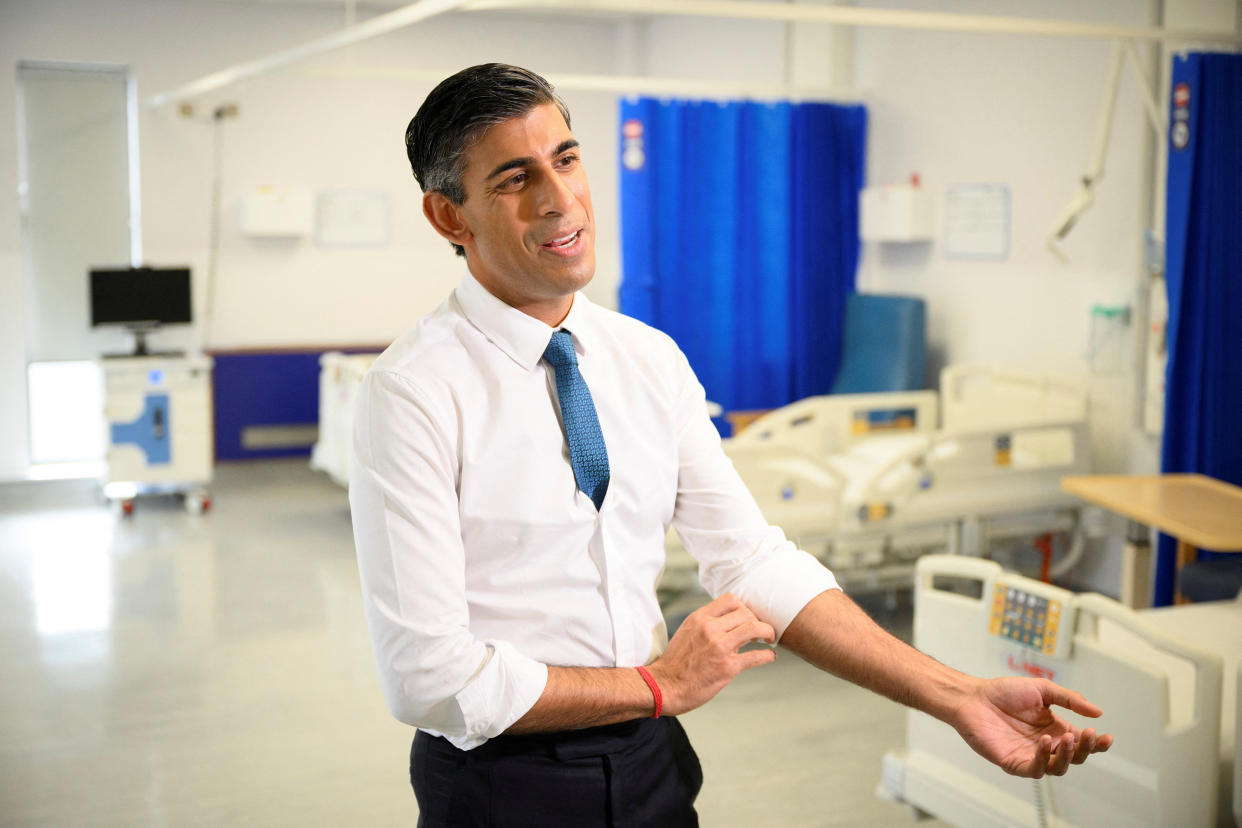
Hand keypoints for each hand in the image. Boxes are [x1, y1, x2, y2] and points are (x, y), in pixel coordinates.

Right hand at [648, 593, 775, 715]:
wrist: (664, 686)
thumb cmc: (675, 662)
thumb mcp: (686, 632)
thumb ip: (705, 623)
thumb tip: (728, 621)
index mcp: (699, 618)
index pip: (730, 599)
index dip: (744, 607)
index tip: (747, 618)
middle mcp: (709, 629)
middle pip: (746, 613)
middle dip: (757, 621)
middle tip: (759, 632)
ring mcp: (719, 647)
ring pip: (754, 628)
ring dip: (767, 632)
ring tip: (769, 638)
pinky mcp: (727, 667)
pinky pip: (756, 656)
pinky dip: (767, 655)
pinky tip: (769, 657)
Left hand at [953, 676, 1113, 777]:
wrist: (974, 697)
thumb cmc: (1003, 692)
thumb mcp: (1042, 689)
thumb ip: (1069, 699)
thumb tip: (1098, 712)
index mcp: (1055, 728)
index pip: (1082, 742)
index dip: (1097, 743)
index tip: (1106, 736)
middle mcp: (1045, 744)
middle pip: (1074, 756)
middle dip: (1085, 748)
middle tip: (1087, 734)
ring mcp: (1031, 755)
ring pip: (1059, 767)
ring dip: (1067, 755)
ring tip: (1066, 737)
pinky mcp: (1014, 763)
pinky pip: (1036, 769)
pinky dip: (1044, 759)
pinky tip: (1044, 742)